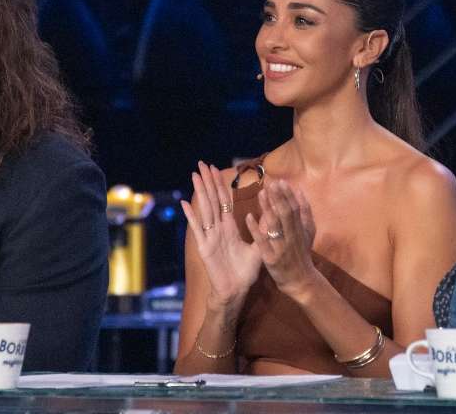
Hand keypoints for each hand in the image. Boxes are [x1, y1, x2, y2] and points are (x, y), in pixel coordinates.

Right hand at [180, 161, 260, 310]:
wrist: (236, 291)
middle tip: (201, 163)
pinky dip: (191, 216)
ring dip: (199, 192)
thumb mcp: (258, 247)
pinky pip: (198, 229)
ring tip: (194, 175)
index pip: (224, 201)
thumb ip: (262, 230)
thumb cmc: (245, 272)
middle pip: (212, 200)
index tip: (216, 169)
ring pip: (204, 209)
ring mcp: (209, 237)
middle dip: (207, 182)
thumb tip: (271, 211)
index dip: (220, 185)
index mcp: (228, 228)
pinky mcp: (205, 247)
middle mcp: (217, 229)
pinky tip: (184, 204)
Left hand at [247, 180, 322, 299]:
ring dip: (268, 208)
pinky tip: (248, 216)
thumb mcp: (308, 233)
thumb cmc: (301, 254)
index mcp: (301, 229)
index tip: (280, 181)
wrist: (301, 280)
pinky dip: (255, 229)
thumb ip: (306, 213)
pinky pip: (262, 242)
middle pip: (286, 214)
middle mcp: (293, 236)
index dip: (288, 194)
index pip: (295, 208)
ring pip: (275, 225)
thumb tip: (300, 191)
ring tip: (261, 193)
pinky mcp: (271, 258)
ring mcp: (281, 247)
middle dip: (279, 197)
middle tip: (271, 183)